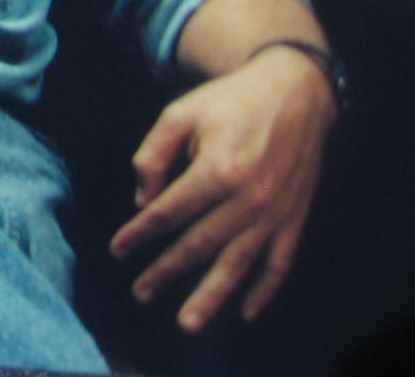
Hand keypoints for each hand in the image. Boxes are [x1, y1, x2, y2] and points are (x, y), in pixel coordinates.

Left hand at [109, 43, 336, 332]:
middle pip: (199, 246)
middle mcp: (248, 199)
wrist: (296, 92)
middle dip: (166, 272)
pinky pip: (280, 264)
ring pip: (239, 265)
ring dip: (211, 297)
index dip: (139, 234)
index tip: (118, 250)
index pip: (168, 213)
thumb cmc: (230, 101)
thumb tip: (141, 200)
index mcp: (216, 170)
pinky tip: (245, 312)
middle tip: (139, 293)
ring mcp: (275, 214)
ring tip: (186, 322)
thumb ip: (154, 155)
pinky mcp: (295, 219)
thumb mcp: (181, 113)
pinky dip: (263, 291)